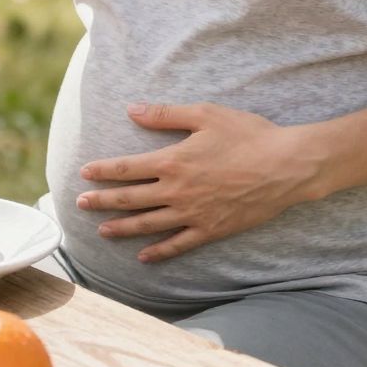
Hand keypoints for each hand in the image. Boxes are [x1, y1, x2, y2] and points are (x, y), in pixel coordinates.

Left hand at [77, 102, 319, 262]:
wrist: (286, 166)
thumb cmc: (248, 134)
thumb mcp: (205, 114)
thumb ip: (165, 114)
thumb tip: (131, 109)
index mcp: (173, 161)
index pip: (127, 168)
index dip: (103, 171)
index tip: (84, 173)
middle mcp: (177, 191)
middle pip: (130, 198)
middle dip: (102, 201)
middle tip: (80, 205)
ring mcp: (193, 214)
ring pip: (148, 224)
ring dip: (122, 228)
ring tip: (102, 231)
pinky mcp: (211, 229)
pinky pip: (179, 244)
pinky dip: (159, 252)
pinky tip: (144, 257)